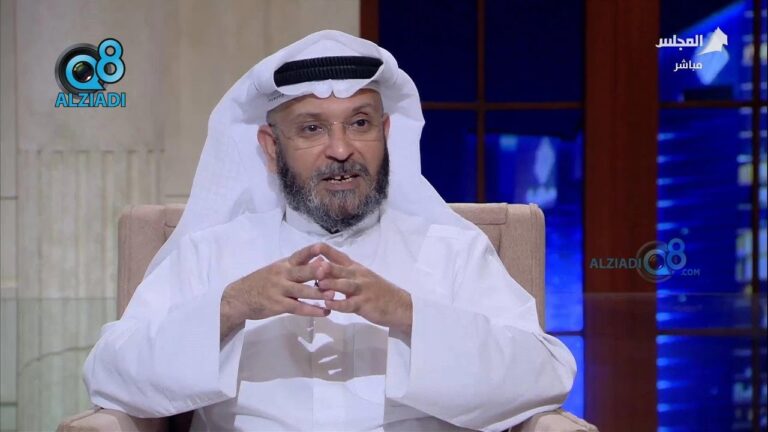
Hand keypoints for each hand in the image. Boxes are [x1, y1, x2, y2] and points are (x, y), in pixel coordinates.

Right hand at [220, 243, 334, 339]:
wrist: (238, 298)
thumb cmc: (260, 282)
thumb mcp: (276, 269)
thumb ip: (296, 265)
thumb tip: (319, 258)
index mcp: (283, 264)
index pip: (299, 255)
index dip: (311, 251)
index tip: (323, 247)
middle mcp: (282, 275)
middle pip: (302, 272)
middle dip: (317, 271)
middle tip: (332, 270)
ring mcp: (280, 291)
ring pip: (303, 292)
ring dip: (319, 293)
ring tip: (334, 295)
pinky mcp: (279, 306)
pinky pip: (299, 308)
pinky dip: (313, 311)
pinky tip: (325, 312)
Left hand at [314, 243, 412, 333]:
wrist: (400, 305)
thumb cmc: (378, 291)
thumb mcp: (362, 277)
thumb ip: (344, 272)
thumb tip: (321, 266)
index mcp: (356, 268)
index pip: (339, 256)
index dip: (327, 251)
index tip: (314, 246)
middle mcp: (358, 276)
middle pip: (340, 269)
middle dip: (326, 266)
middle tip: (312, 265)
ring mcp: (362, 290)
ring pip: (345, 285)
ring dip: (332, 284)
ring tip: (320, 283)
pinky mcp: (364, 304)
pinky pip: (349, 304)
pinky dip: (339, 304)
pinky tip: (328, 305)